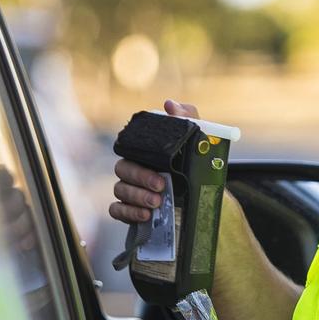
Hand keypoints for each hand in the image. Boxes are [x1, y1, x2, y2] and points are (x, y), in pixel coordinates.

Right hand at [108, 100, 200, 223]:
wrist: (202, 195)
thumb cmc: (195, 163)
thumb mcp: (199, 138)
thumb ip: (187, 118)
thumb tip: (170, 104)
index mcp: (145, 152)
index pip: (130, 151)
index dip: (142, 163)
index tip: (161, 174)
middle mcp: (133, 169)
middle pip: (122, 170)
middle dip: (140, 179)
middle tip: (161, 187)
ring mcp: (129, 190)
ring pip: (119, 190)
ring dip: (137, 197)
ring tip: (156, 203)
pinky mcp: (129, 209)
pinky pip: (116, 210)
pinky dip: (127, 212)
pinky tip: (144, 215)